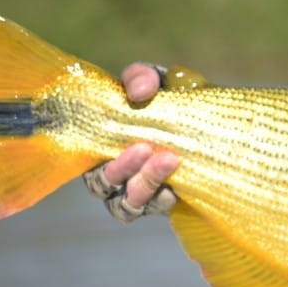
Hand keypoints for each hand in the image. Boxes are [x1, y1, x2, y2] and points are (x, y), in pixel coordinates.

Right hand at [81, 63, 180, 221]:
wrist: (205, 118)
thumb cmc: (167, 97)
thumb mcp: (156, 80)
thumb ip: (143, 78)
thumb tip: (139, 92)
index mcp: (99, 143)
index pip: (82, 157)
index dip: (91, 150)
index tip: (114, 135)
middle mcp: (112, 173)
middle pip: (102, 185)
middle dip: (122, 167)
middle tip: (145, 147)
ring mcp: (135, 191)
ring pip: (126, 203)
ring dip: (144, 183)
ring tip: (168, 160)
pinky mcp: (159, 202)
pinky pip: (153, 209)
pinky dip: (161, 200)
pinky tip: (174, 189)